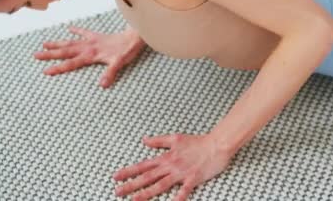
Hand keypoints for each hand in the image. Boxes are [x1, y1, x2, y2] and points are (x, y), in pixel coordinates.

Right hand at [34, 26, 144, 87]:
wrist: (134, 37)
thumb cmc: (126, 51)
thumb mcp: (119, 63)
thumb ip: (110, 73)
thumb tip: (102, 85)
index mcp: (91, 55)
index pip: (71, 63)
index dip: (58, 68)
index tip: (46, 71)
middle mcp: (88, 47)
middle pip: (65, 51)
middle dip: (50, 54)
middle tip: (36, 55)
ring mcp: (91, 41)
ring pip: (70, 42)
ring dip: (57, 43)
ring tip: (44, 43)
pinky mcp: (97, 36)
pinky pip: (84, 32)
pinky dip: (76, 30)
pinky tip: (68, 28)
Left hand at [113, 133, 231, 200]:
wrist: (216, 144)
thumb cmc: (197, 141)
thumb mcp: (175, 138)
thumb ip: (158, 141)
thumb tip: (144, 140)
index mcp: (165, 157)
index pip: (143, 165)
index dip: (128, 171)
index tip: (115, 177)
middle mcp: (170, 166)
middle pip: (147, 177)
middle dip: (131, 185)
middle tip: (117, 192)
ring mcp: (181, 173)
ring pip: (160, 185)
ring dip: (146, 193)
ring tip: (134, 200)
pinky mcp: (193, 179)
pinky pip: (184, 191)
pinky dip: (177, 198)